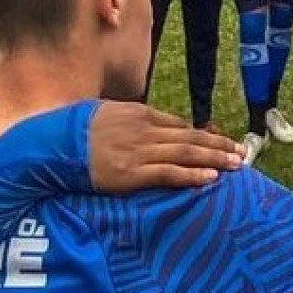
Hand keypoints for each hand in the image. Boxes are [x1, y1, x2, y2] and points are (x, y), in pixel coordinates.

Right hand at [87, 102, 243, 191]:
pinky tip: (210, 178)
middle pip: (190, 137)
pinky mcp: (132, 174)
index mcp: (138, 114)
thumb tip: (154, 130)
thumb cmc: (75, 132)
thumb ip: (132, 121)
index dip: (203, 135)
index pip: (178, 125)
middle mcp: (144, 130)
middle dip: (219, 145)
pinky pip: (169, 174)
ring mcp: (139, 152)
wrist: (51, 147)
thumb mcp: (107, 115)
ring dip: (214, 159)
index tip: (220, 142)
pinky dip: (192, 175)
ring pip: (186, 154)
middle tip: (241, 152)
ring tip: (236, 165)